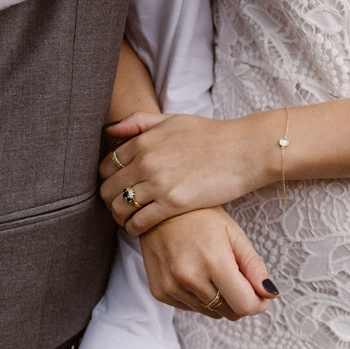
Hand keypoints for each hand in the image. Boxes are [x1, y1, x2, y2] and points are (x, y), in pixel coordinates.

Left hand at [99, 112, 277, 235]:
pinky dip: (134, 228)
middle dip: (110, 201)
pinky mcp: (173, 204)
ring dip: (120, 217)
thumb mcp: (172, 120)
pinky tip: (139, 228)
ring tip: (127, 220)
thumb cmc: (210, 135)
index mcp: (143, 141)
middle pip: (109, 189)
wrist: (243, 151)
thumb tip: (109, 130)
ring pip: (120, 208)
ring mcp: (158, 183)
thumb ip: (139, 122)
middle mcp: (146, 161)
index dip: (107, 179)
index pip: (106, 166)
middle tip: (119, 207)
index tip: (115, 187)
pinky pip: (139, 222)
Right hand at [139, 207, 277, 319]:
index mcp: (213, 260)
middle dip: (240, 299)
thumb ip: (254, 266)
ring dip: (220, 299)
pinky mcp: (160, 292)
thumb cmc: (200, 216)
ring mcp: (172, 287)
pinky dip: (199, 297)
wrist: (157, 210)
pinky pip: (191, 308)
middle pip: (230, 312)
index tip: (260, 292)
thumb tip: (270, 294)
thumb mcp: (233, 233)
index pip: (244, 305)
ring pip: (212, 313)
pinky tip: (195, 272)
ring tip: (212, 270)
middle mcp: (189, 277)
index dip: (258, 303)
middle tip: (236, 275)